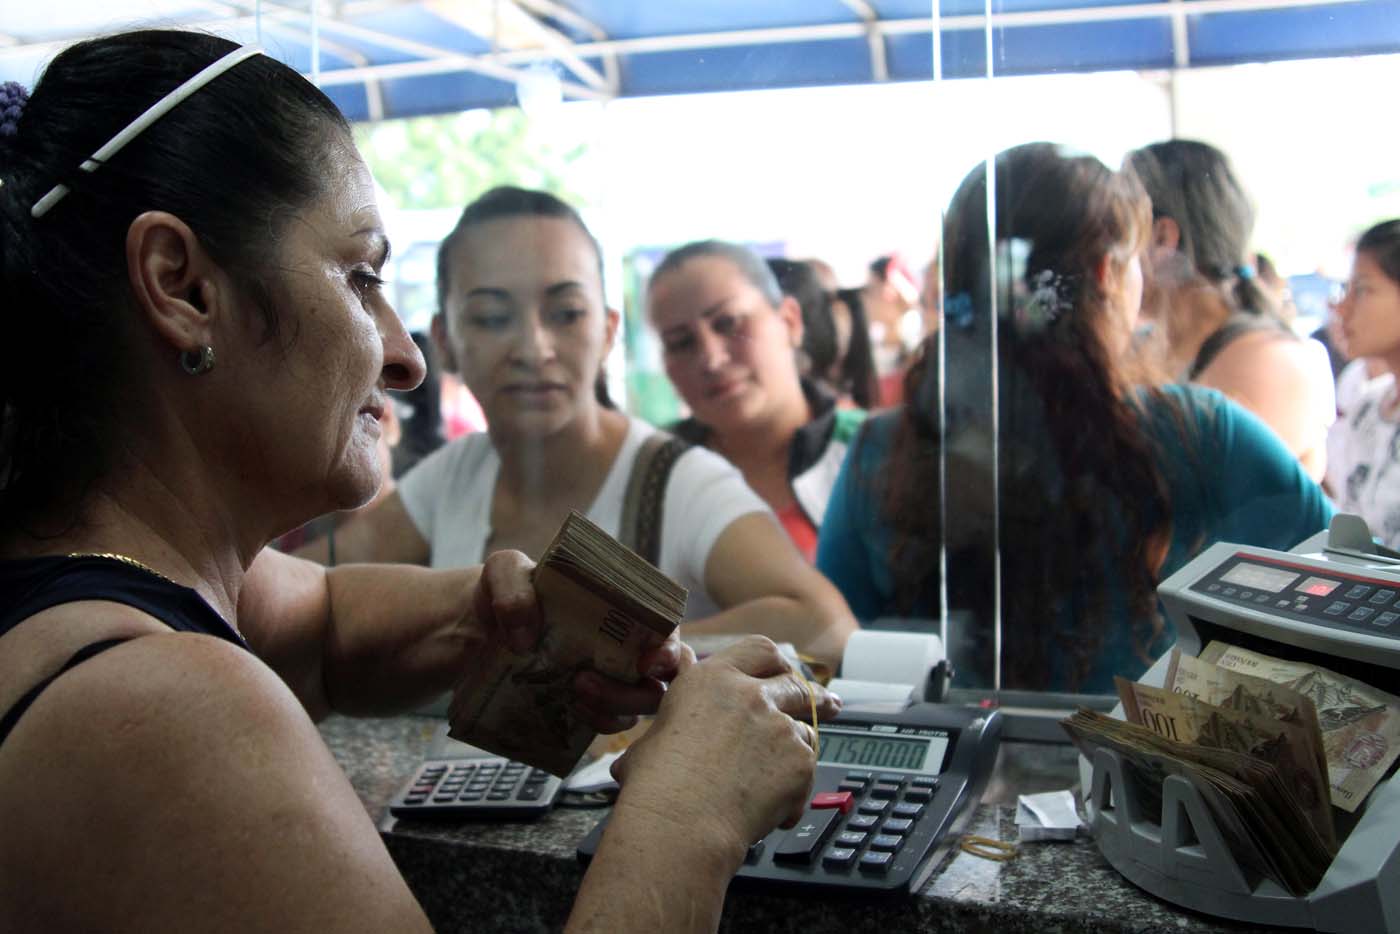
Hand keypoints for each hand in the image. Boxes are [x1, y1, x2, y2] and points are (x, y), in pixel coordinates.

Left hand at [475, 553, 683, 734]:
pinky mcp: (587, 704)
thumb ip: (513, 588)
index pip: (665, 630)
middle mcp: (624, 645)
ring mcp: (609, 678)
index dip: (669, 650)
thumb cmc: (507, 591)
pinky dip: (599, 723)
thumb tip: (524, 637)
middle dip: (639, 692)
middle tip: (587, 682)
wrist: (477, 627)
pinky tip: (573, 711)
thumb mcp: (503, 572)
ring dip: (614, 708)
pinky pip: (609, 723)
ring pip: (638, 708)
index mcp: (622, 607)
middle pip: (662, 680)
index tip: (647, 662)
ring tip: (574, 691)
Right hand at [609, 636, 841, 859]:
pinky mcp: (800, 762)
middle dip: (815, 698)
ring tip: (774, 781)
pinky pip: (808, 773)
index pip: (760, 650)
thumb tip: (681, 658)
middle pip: (796, 686)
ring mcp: (779, 727)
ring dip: (796, 752)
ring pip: (805, 732)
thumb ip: (681, 694)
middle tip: (829, 706)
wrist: (680, 823)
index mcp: (713, 679)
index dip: (776, 663)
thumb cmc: (658, 783)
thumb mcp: (656, 727)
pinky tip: (769, 810)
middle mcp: (750, 694)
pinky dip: (795, 791)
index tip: (786, 673)